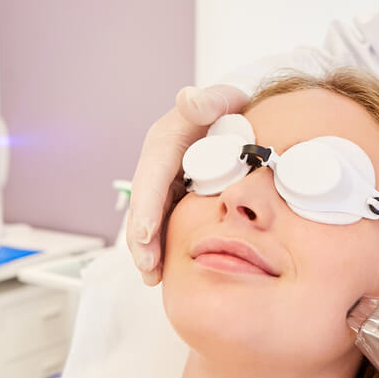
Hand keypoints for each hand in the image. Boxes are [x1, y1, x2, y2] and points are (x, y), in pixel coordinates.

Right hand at [127, 84, 248, 284]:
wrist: (236, 114)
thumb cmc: (229, 106)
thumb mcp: (220, 100)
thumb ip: (207, 100)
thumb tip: (188, 98)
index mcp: (165, 143)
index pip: (151, 177)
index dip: (146, 206)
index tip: (145, 234)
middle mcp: (158, 166)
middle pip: (144, 205)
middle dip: (142, 239)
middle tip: (149, 268)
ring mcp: (165, 184)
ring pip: (150, 220)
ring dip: (148, 250)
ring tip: (153, 278)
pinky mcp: (175, 197)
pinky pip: (164, 224)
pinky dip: (162, 247)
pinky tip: (165, 272)